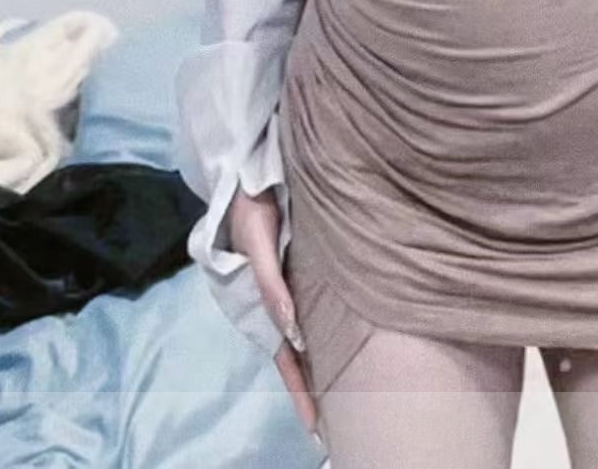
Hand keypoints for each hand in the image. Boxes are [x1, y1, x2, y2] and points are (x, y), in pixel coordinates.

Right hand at [228, 186, 320, 441]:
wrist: (251, 172)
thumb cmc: (251, 206)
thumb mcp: (256, 239)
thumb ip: (271, 284)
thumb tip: (292, 332)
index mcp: (264, 303)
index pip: (286, 358)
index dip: (301, 391)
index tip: (316, 426)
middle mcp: (281, 301)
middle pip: (299, 355)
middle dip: (315, 389)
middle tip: (337, 424)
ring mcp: (294, 287)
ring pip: (309, 335)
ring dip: (322, 364)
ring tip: (347, 395)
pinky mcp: (304, 270)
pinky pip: (316, 308)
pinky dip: (326, 331)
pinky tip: (344, 342)